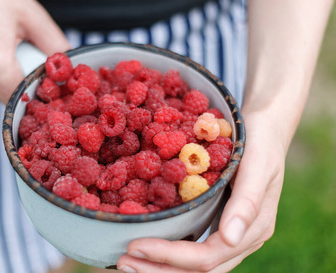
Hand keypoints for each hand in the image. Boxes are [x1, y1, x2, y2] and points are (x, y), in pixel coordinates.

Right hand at [0, 0, 69, 103]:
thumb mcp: (32, 16)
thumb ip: (56, 46)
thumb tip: (72, 65)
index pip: (24, 100)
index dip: (38, 93)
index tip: (46, 82)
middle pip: (8, 97)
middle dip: (22, 82)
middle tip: (25, 54)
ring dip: (4, 76)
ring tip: (3, 44)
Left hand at [117, 111, 285, 271]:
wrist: (267, 130)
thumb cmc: (261, 142)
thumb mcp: (257, 164)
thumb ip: (247, 201)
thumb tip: (231, 239)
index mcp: (253, 229)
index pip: (207, 256)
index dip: (170, 256)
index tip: (134, 245)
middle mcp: (241, 239)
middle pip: (198, 270)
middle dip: (158, 269)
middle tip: (122, 261)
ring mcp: (231, 234)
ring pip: (195, 266)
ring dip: (160, 267)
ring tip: (126, 261)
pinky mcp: (219, 224)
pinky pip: (194, 247)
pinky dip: (168, 253)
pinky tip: (146, 246)